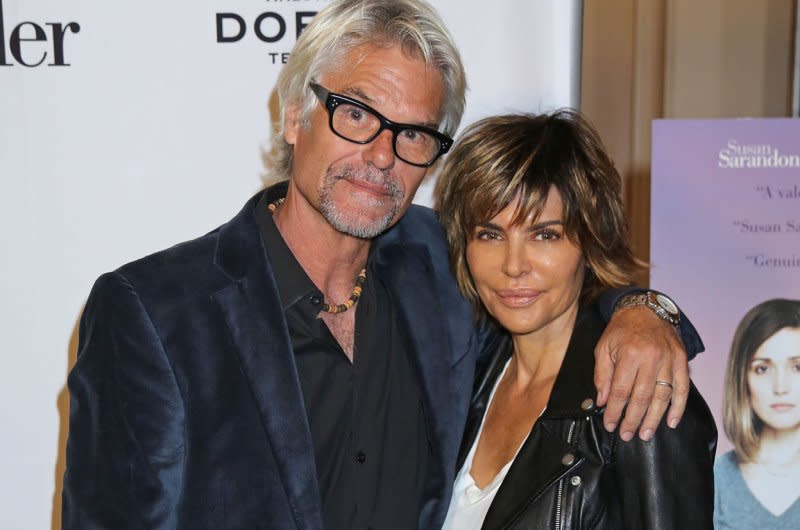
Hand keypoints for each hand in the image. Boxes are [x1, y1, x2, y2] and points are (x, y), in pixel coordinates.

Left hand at [594, 306, 688, 441]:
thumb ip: (602, 375)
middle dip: (633, 419)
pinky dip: (678, 407)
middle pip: (642, 397)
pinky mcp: (682, 360)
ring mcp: (670, 359)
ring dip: (654, 418)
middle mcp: (652, 357)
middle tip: (626, 435)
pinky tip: (671, 422)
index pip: (622, 391)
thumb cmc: (621, 330)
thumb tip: (603, 401)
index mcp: (630, 354)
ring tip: (645, 434)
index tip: (610, 424)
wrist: (645, 309)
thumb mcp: (603, 348)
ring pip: (663, 396)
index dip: (615, 411)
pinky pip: (682, 388)